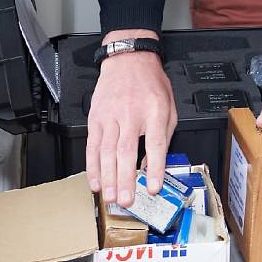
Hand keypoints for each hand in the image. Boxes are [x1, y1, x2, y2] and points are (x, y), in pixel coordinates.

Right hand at [86, 30, 176, 205]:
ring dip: (107, 178)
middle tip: (125, 201)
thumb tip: (154, 164)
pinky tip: (95, 181)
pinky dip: (92, 166)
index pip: (156, 144)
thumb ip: (164, 134)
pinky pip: (92, 146)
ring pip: (107, 152)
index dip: (154, 168)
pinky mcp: (96, 118)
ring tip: (110, 197)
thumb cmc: (151, 83)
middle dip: (125, 180)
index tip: (152, 187)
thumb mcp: (169, 105)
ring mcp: (111, 117)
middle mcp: (131, 115)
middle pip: (127, 152)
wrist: (128, 60)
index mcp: (155, 111)